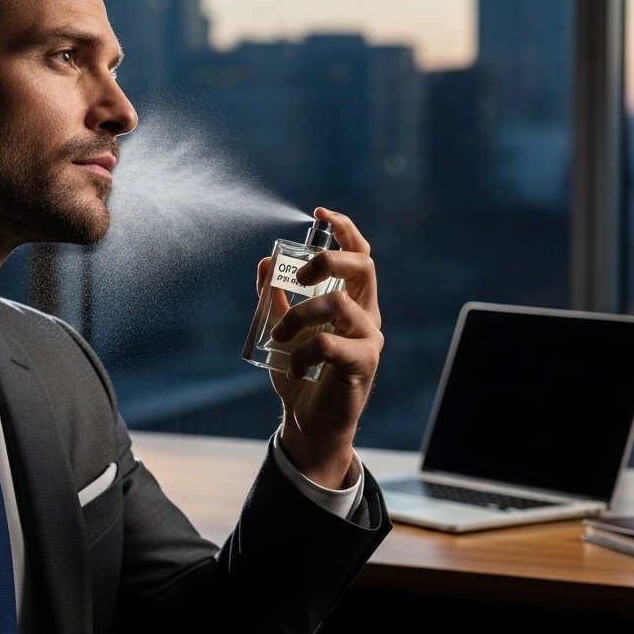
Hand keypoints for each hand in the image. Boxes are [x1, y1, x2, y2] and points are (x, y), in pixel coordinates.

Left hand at [255, 207, 382, 488]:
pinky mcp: (363, 365)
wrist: (307, 422)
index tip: (320, 212)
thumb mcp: (280, 329)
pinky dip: (304, 350)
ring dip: (299, 315)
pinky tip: (295, 366)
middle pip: (363, 267)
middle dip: (328, 259)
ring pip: (338, 304)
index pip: (360, 254)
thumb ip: (274, 297)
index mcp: (352, 301)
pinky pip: (329, 343)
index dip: (344, 229)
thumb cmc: (300, 374)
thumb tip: (265, 261)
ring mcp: (368, 340)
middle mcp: (366, 315)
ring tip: (280, 336)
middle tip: (299, 274)